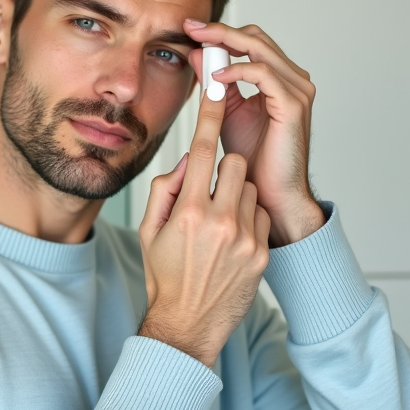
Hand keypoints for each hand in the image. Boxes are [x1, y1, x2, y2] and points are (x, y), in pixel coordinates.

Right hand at [136, 90, 271, 366]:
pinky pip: (259, 214)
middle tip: (209, 192)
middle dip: (223, 170)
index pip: (201, 150)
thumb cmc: (165, 276)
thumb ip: (165, 190)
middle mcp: (218, 221)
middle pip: (233, 164)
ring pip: (248, 187)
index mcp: (187, 211)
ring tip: (219, 222)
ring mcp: (244, 237)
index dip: (208, 114)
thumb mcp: (150, 231)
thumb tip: (186, 164)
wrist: (188, 324)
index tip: (215, 85)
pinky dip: (248, 218)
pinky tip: (232, 240)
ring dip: (235, 194)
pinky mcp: (260, 252)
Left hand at [186, 20, 324, 246]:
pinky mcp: (293, 105)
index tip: (190, 28)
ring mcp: (298, 90)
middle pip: (256, 37)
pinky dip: (237, 70)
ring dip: (226, 44)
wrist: (269, 195)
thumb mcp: (226, 112)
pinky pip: (263, 73)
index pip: (251, 42)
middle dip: (220, 30)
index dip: (221, 32)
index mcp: (280, 79)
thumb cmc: (252, 160)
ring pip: (260, 49)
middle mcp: (293, 79)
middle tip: (190, 28)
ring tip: (199, 46)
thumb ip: (214, 83)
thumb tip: (198, 53)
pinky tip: (216, 78)